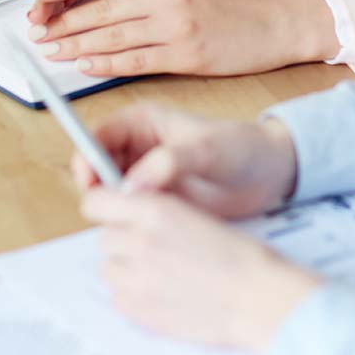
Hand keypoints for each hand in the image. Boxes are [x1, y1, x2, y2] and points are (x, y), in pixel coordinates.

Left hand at [26, 0, 338, 77]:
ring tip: (51, 49)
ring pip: (113, 35)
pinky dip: (106, 63)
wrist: (280, 19)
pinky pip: (136, 61)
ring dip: (76, 44)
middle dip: (63, 19)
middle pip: (102, 7)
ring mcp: (177, 26)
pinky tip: (85, 65)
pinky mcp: (186, 56)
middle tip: (35, 28)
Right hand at [71, 104, 297, 217]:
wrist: (268, 175)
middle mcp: (137, 148)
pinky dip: (129, 223)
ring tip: (137, 221)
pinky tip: (146, 232)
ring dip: (114, 209)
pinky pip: (128, 213)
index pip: (96, 136)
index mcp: (142, 122)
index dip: (86, 159)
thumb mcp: (208, 150)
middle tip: (117, 210)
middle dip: (98, 190)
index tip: (90, 183)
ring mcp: (144, 176)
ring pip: (109, 195)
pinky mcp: (154, 202)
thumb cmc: (243, 149)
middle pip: (95, 170)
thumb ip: (170, 161)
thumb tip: (133, 185)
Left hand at [83, 188, 320, 351]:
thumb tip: (131, 209)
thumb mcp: (196, 213)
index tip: (112, 208)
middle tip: (152, 243)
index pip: (97, 200)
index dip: (104, 203)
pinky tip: (161, 289)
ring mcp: (135, 278)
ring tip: (160, 268)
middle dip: (123, 236)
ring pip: (108, 266)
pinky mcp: (136, 310)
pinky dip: (132, 292)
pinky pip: (117, 295)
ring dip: (126, 265)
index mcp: (155, 210)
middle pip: (105, 234)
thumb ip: (157, 209)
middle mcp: (139, 241)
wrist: (255, 297)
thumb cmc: (239, 256)